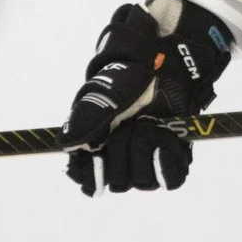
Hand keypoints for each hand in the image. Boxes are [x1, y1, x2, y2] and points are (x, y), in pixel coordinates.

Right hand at [62, 0, 231, 195]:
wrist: (165, 59)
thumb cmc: (129, 72)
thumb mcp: (106, 90)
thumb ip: (88, 116)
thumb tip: (69, 144)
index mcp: (97, 146)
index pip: (88, 181)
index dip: (93, 177)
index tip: (99, 157)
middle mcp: (121, 157)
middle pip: (119, 182)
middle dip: (124, 152)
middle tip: (131, 122)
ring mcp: (147, 157)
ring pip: (144, 181)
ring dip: (147, 151)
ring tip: (150, 122)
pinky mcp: (172, 154)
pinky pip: (172, 179)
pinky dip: (168, 165)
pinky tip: (164, 144)